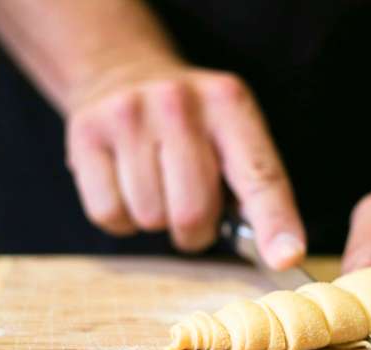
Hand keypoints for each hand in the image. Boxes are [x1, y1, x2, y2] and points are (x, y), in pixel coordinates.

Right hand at [65, 57, 305, 268]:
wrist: (122, 70)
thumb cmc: (191, 122)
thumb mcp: (232, 133)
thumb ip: (254, 185)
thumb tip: (277, 251)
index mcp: (229, 104)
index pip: (259, 175)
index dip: (275, 223)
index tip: (286, 258)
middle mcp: (178, 104)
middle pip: (193, 212)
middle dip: (196, 231)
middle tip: (192, 210)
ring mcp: (127, 116)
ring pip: (150, 218)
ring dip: (158, 221)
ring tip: (157, 185)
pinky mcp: (84, 134)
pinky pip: (110, 214)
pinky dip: (123, 219)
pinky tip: (127, 186)